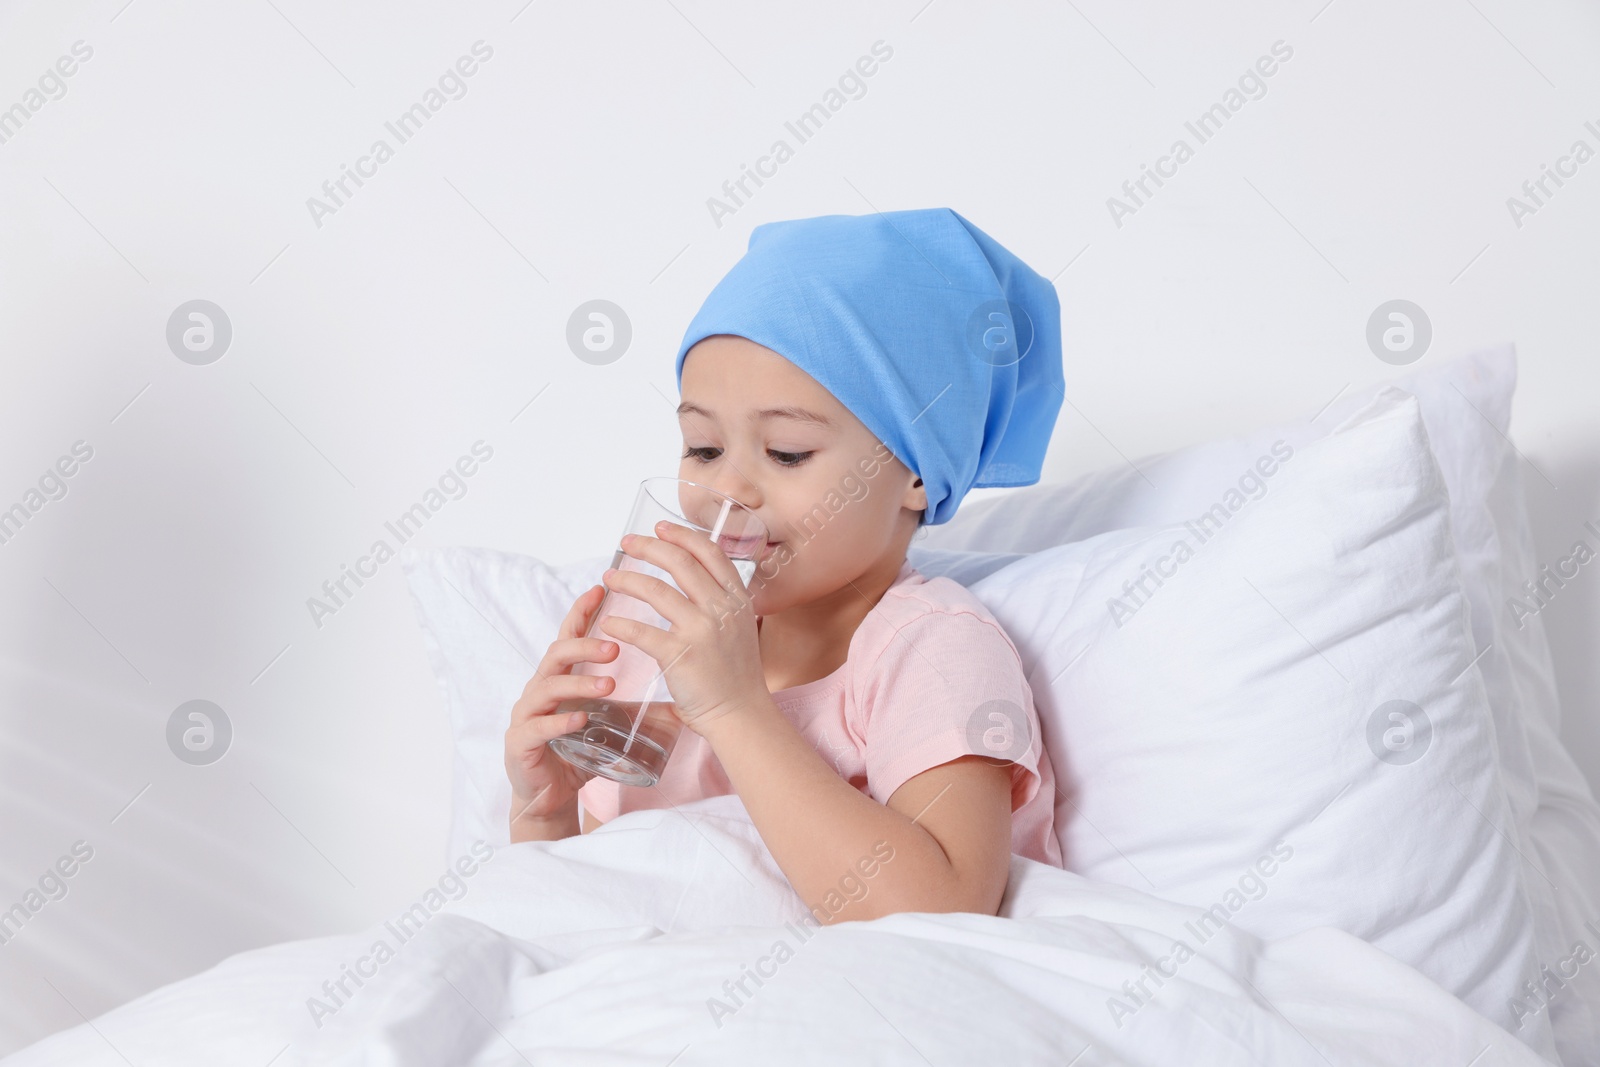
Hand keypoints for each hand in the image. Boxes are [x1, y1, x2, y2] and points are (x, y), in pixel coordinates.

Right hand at [503, 583, 618, 825]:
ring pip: (548, 687)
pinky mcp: (520, 743)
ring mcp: (527, 715)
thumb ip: (635, 707)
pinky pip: (537, 727)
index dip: (581, 612)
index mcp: (560, 677)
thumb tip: (684, 698)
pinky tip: (580, 719)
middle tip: (614, 646)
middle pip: (556, 653)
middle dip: (585, 645)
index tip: (600, 589)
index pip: (568, 635)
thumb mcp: (610, 725)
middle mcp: (540, 689)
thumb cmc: (579, 753)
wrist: (550, 796)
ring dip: (579, 682)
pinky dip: (560, 721)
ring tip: (608, 684)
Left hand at [598, 520, 766, 733]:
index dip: (682, 535)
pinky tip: (609, 623)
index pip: (709, 552)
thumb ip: (721, 602)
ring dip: (627, 580)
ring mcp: (701, 631)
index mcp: (737, 598)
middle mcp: (721, 609)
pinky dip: (620, 625)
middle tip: (627, 543)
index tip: (659, 528)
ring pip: (656, 590)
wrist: (740, 713)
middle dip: (648, 547)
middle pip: (680, 562)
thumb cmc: (736, 675)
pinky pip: (640, 631)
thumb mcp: (740, 627)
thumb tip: (695, 579)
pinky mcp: (680, 655)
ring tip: (611, 577)